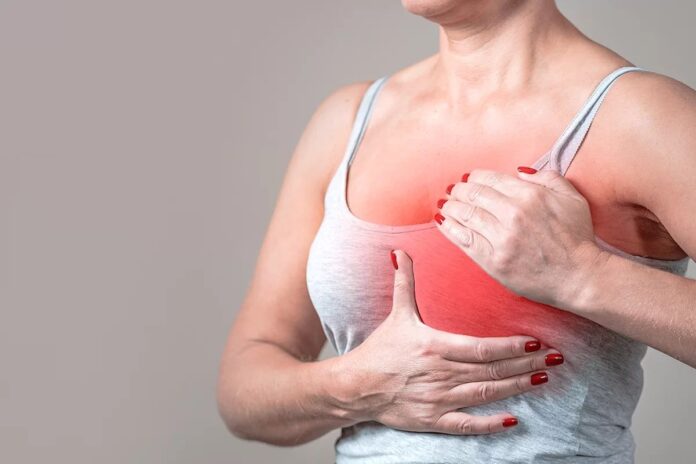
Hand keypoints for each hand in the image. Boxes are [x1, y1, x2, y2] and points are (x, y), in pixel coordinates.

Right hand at [334, 250, 563, 434]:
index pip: (482, 347)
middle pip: (492, 369)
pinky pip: (467, 424)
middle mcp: (441, 373)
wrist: (356, 387)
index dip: (511, 346)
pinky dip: (490, 423)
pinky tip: (512, 419)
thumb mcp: (395, 314)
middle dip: (526, 364)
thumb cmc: (380, 350)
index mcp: (434, 346)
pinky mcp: (433, 420)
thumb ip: (404, 283)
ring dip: (516, 387)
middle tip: (555, 359)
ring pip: (486, 393)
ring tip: (543, 380)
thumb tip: (401, 251)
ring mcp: (439, 399)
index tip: (535, 342)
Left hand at [435, 167, 605, 307]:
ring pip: (465, 215)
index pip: (490, 179)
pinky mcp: (494, 261)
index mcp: (530, 195)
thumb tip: (519, 172)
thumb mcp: (572, 198)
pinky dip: (449, 228)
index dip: (474, 177)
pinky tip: (441, 221)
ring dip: (450, 207)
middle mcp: (513, 214)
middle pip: (473, 195)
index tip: (468, 179)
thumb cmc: (577, 237)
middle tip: (452, 191)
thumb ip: (547, 178)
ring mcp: (501, 239)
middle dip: (459, 191)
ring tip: (445, 204)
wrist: (580, 277)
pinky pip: (464, 240)